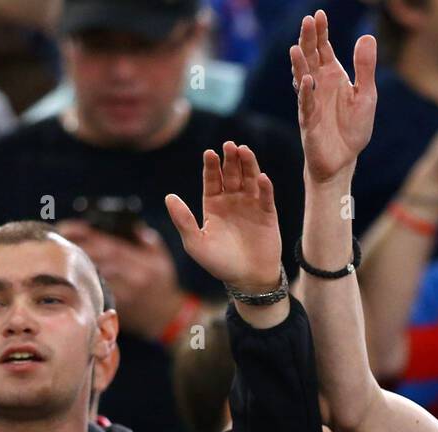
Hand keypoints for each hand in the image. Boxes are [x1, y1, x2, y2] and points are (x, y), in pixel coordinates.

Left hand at [55, 220, 185, 338]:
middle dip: (75, 247)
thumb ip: (146, 240)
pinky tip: (67, 274)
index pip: (110, 245)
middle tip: (54, 239)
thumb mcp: (161, 258)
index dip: (86, 234)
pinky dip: (81, 281)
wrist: (168, 317)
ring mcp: (124, 295)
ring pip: (93, 275)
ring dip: (73, 265)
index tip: (65, 226)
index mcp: (143, 264)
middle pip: (98, 259)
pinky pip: (95, 291)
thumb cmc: (162, 283)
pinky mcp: (116, 307)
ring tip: (56, 255)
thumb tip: (128, 225)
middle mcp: (133, 279)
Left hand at [165, 141, 281, 294]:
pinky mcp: (267, 213)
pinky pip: (266, 196)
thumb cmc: (219, 263)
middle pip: (231, 174)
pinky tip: (261, 177)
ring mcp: (251, 205)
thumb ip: (183, 220)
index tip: (209, 153)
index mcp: (213, 205)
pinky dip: (264, 187)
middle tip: (229, 145)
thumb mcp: (196, 243)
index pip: (212, 179)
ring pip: (249, 179)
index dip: (211, 166)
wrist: (247, 279)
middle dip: (230, 159)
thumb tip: (169, 197)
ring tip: (244, 151)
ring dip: (248, 165)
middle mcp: (232, 201)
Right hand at [291, 9, 377, 184]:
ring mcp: (310, 102)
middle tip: (307, 21)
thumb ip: (365, 68)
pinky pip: (306, 105)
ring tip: (296, 48)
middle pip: (310, 58)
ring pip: (302, 78)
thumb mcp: (365, 95)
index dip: (321, 32)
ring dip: (299, 64)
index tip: (319, 14)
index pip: (324, 48)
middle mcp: (318, 85)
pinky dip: (306, 93)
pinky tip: (308, 81)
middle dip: (308, 40)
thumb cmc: (352, 128)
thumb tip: (367, 36)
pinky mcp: (309, 122)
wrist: (343, 159)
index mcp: (332, 76)